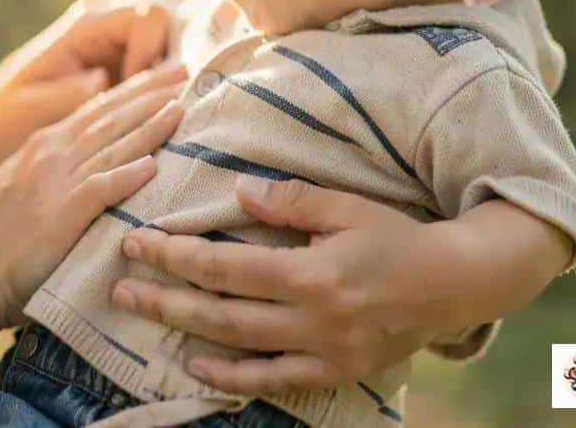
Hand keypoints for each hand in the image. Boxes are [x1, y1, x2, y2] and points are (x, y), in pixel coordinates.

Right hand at [0, 0, 178, 223]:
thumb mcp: (22, 190)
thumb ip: (55, 172)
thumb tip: (88, 164)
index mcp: (42, 146)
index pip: (96, 110)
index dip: (133, 90)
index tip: (165, 75)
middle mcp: (49, 154)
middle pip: (110, 117)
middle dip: (151, 93)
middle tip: (187, 71)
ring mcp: (54, 183)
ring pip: (112, 145)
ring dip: (150, 124)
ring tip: (182, 107)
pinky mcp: (59, 215)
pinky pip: (98, 190)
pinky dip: (126, 176)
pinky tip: (154, 165)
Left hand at [110, 177, 441, 395]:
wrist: (456, 284)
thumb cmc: (399, 236)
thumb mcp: (350, 206)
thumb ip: (293, 201)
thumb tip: (237, 194)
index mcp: (314, 273)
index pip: (227, 266)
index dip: (176, 255)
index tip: (137, 242)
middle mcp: (315, 318)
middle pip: (222, 310)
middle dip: (165, 295)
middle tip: (120, 285)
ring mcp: (325, 352)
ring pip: (240, 347)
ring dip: (186, 332)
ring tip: (143, 314)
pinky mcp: (336, 373)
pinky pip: (275, 381)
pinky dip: (233, 378)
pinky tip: (197, 366)